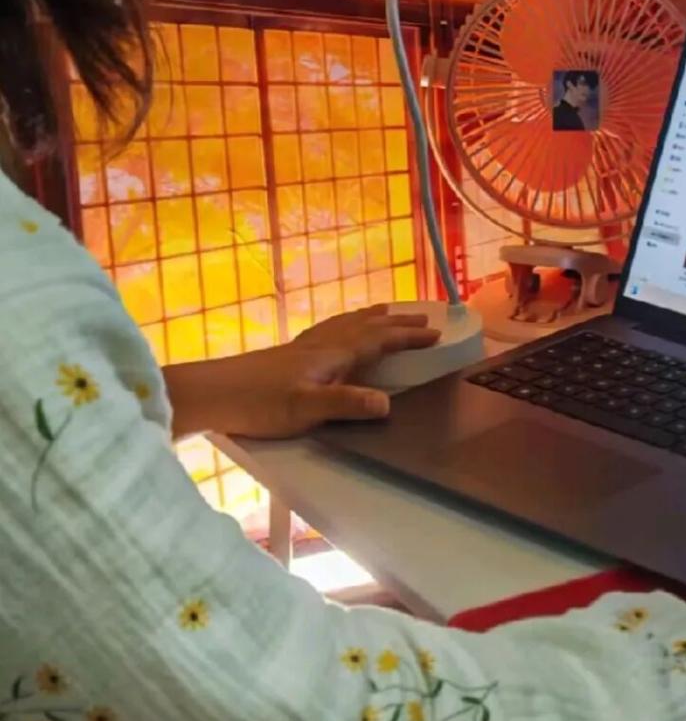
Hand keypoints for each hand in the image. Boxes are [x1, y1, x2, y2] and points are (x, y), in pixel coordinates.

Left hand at [165, 306, 439, 439]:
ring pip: (349, 323)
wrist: (213, 392)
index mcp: (333, 355)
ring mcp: (305, 345)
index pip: (380, 340)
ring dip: (374, 317)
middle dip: (399, 323)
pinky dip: (347, 322)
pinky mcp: (291, 352)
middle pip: (368, 326)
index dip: (409, 337)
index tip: (437, 334)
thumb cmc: (258, 404)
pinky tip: (339, 329)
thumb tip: (388, 404)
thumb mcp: (306, 409)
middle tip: (425, 318)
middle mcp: (323, 343)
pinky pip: (331, 328)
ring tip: (390, 311)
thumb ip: (346, 404)